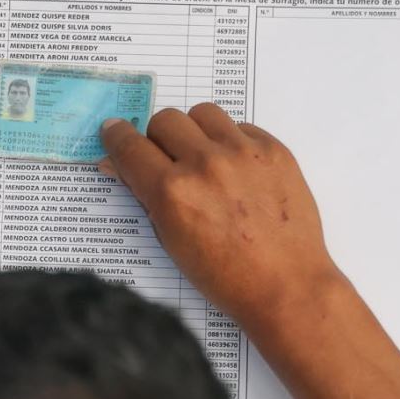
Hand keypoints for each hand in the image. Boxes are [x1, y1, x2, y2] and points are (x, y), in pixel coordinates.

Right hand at [99, 103, 339, 335]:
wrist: (285, 285)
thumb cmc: (223, 276)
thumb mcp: (171, 241)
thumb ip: (144, 196)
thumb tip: (118, 165)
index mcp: (172, 192)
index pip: (130, 146)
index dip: (117, 136)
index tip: (114, 132)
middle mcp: (205, 164)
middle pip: (165, 120)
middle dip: (159, 138)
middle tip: (168, 161)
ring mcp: (243, 153)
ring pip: (203, 114)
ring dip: (195, 132)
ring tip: (204, 160)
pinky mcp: (274, 150)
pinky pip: (241, 127)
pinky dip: (231, 142)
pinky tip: (237, 172)